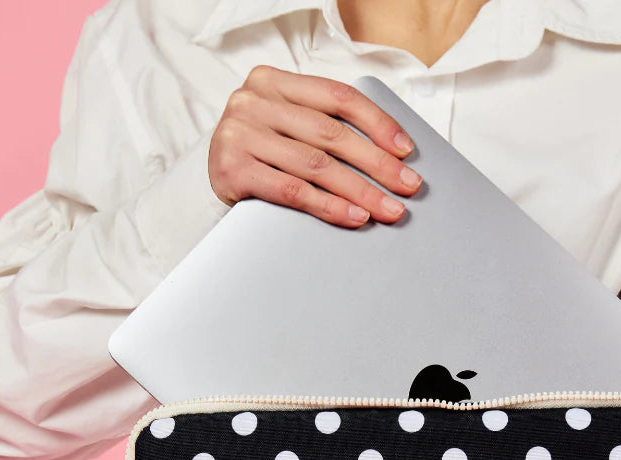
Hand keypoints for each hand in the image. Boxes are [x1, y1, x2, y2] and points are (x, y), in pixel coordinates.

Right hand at [208, 65, 421, 226]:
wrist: (212, 179)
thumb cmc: (261, 154)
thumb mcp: (287, 127)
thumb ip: (323, 128)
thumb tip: (390, 156)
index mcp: (272, 82)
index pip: (338, 97)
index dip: (377, 123)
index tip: (406, 151)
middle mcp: (253, 101)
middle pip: (331, 134)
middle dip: (377, 164)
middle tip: (408, 187)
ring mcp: (239, 134)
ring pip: (316, 165)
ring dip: (360, 191)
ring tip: (388, 209)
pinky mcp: (231, 170)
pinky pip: (293, 191)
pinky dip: (329, 207)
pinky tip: (355, 217)